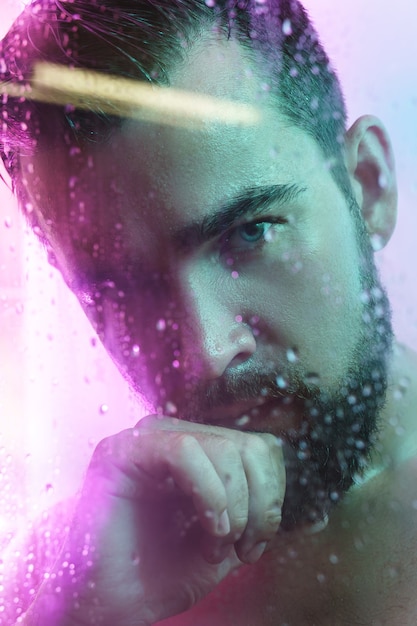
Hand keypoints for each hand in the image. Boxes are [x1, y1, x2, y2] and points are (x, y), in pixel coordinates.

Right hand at [29, 416, 284, 624]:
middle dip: (260, 506)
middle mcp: (176, 436)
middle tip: (244, 550)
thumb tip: (282, 482)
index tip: (257, 544)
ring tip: (216, 546)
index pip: (260, 447)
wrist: (110, 605)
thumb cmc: (163, 573)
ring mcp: (148, 439)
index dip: (272, 495)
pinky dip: (210, 496)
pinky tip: (209, 529)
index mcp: (200, 451)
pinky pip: (184, 452)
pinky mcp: (123, 450)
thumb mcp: (227, 536)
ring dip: (234, 508)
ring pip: (224, 448)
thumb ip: (252, 504)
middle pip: (249, 447)